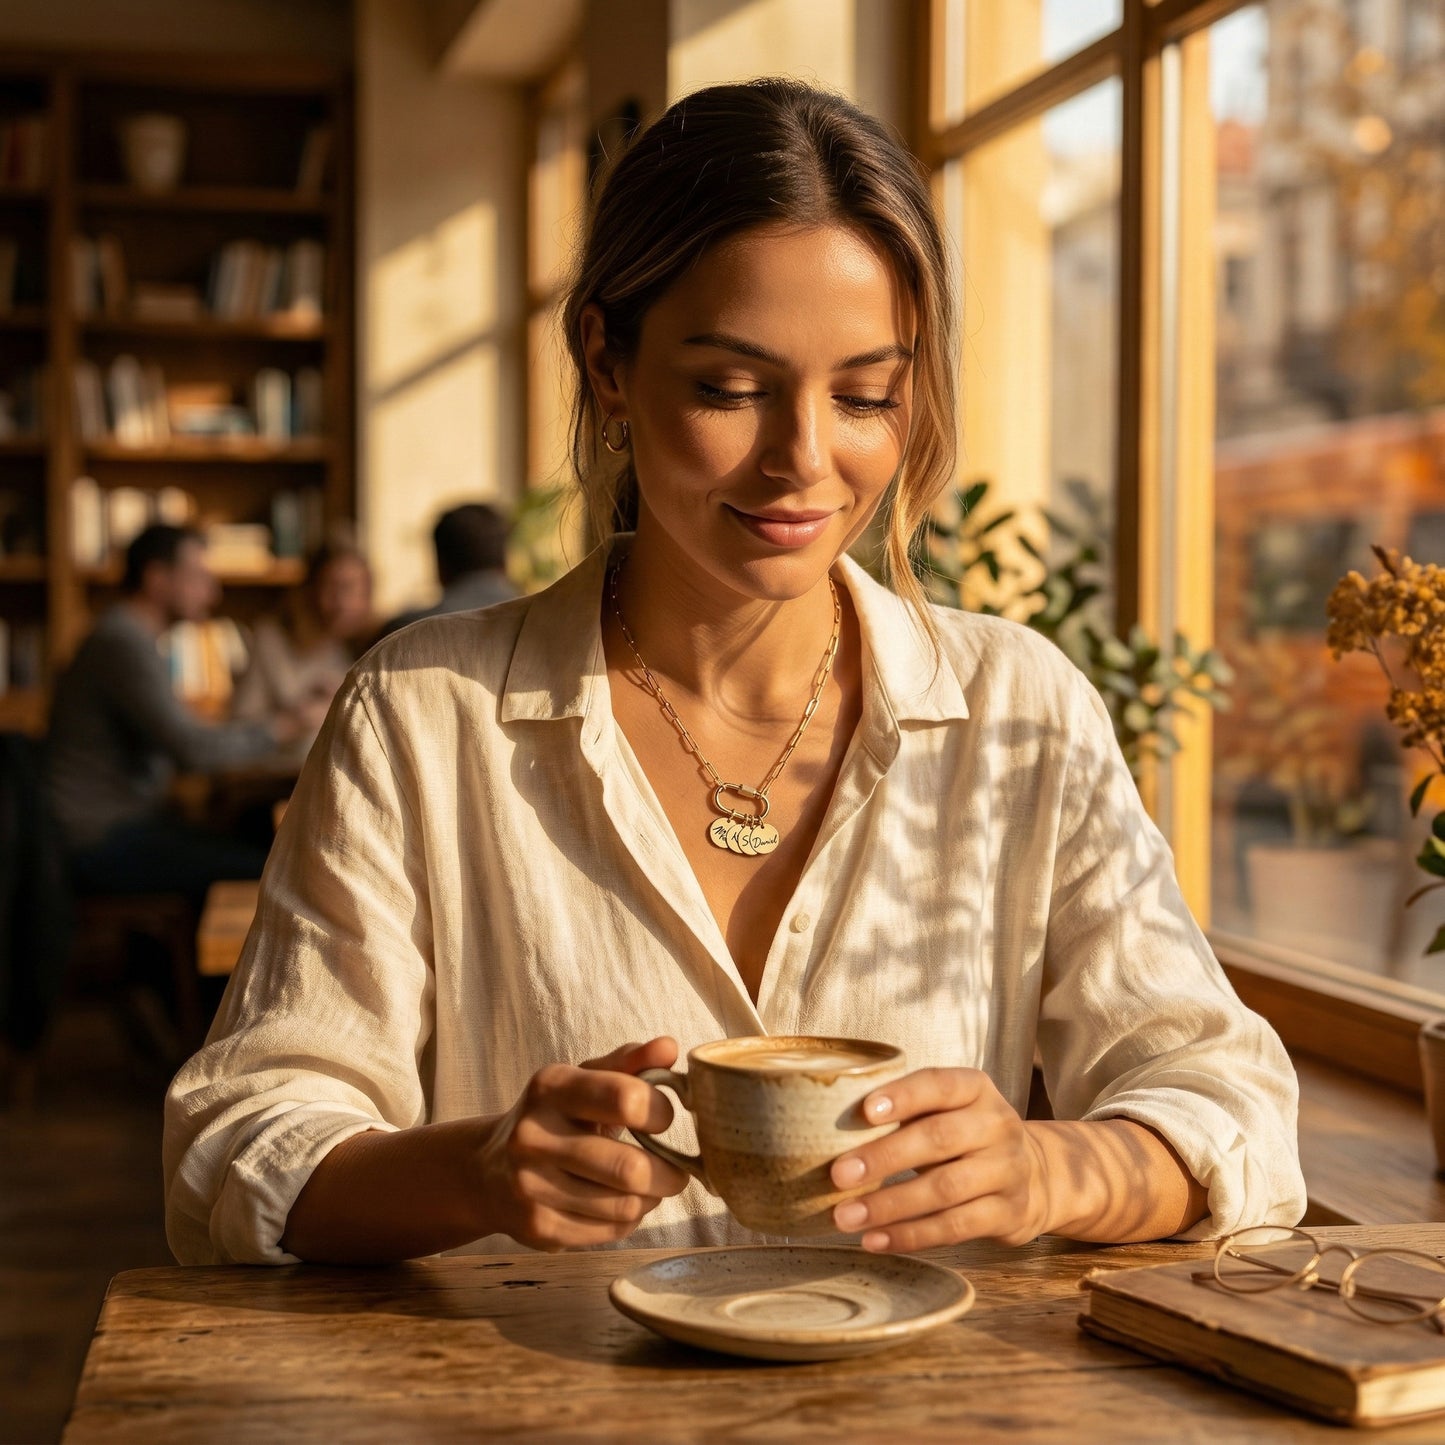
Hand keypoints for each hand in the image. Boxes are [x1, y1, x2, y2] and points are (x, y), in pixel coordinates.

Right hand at [474, 1037, 690, 1251]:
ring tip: (649, 1186)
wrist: (487, 1170)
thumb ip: (629, 1063)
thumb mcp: (583, 1080)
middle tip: (677, 1170)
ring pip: (626, 1205)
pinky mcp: (538, 1228)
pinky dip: (629, 1219)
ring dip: (652, 1198)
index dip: (661, 1112)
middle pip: (631, 1168)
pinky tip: (619, 1203)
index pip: (627, 1099)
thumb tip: (669, 1047)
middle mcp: (533, 1136)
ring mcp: (531, 1186)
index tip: (664, 1119)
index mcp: (550, 1088)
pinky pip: (611, 1231)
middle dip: (669, 1173)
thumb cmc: (553, 1117)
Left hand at [828, 1068, 1049, 1251]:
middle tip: (837, 1175)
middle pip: (939, 1139)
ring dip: (890, 1205)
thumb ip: (905, 1112)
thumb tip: (825, 1127)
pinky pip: (955, 1227)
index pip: (938, 1084)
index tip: (864, 1111)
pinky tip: (876, 1240)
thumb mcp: (947, 1110)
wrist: (1035, 1176)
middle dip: (884, 1157)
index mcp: (975, 1088)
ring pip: (945, 1189)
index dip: (903, 1096)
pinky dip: (911, 1235)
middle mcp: (996, 1125)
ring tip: (845, 1217)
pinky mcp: (1008, 1213)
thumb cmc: (966, 1137)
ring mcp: (1007, 1170)